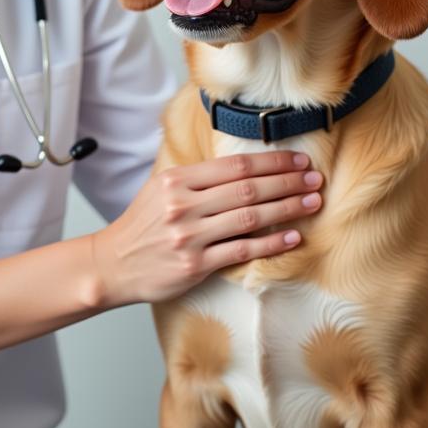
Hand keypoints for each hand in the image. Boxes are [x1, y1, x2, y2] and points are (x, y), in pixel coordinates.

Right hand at [91, 150, 324, 307]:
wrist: (113, 264)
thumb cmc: (143, 224)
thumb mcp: (161, 188)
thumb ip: (198, 177)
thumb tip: (244, 167)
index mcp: (177, 180)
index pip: (234, 166)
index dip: (271, 163)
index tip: (297, 161)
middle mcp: (183, 204)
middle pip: (247, 189)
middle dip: (287, 182)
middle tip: (315, 179)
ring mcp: (189, 236)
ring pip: (249, 217)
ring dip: (286, 208)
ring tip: (311, 202)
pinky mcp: (194, 265)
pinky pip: (242, 251)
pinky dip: (271, 243)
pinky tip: (292, 236)